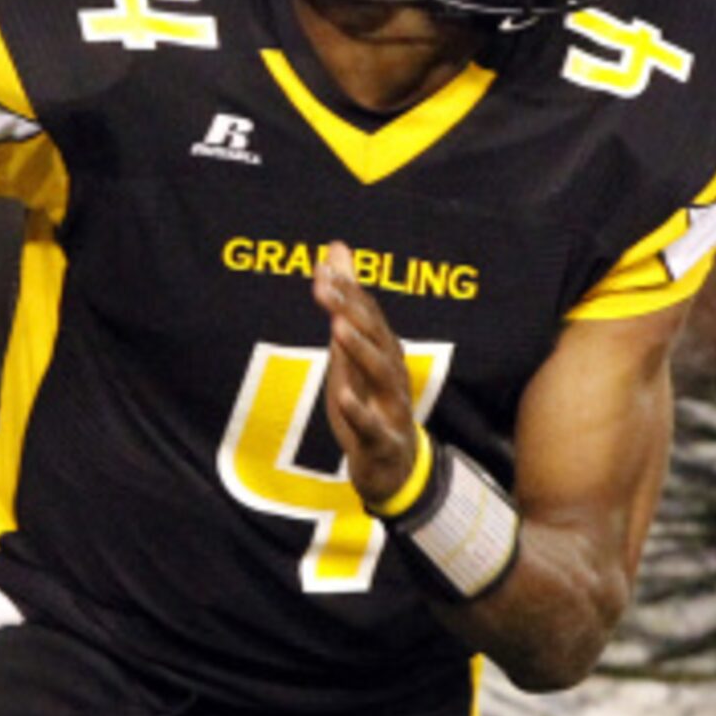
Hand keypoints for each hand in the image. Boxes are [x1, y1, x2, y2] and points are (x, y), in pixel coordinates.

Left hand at [313, 240, 421, 509]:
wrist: (392, 467)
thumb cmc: (371, 402)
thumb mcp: (351, 353)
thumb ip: (345, 302)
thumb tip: (336, 248)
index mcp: (384, 353)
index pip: (369, 316)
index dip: (347, 292)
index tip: (323, 269)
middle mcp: (392, 375)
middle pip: (377, 338)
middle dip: (352, 312)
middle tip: (325, 288)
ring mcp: (391, 408)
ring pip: (381, 375)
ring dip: (362, 351)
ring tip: (337, 329)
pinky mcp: (383, 441)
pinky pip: (372, 426)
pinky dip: (360, 411)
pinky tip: (344, 396)